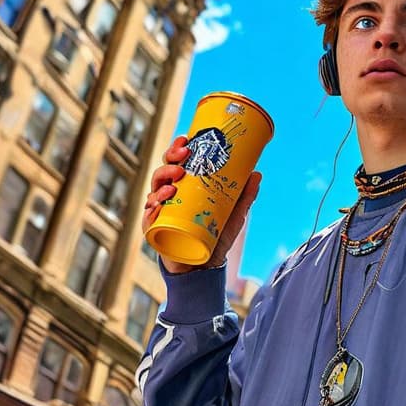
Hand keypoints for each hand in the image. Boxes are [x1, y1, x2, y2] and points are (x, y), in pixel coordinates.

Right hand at [142, 135, 261, 274]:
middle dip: (170, 160)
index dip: (177, 149)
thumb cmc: (216, 237)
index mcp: (186, 189)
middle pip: (163, 172)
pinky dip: (151, 209)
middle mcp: (170, 197)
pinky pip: (148, 217)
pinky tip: (158, 204)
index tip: (185, 139)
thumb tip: (257, 173)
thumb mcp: (234, 214)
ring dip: (162, 181)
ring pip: (154, 190)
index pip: (177, 163)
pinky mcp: (155, 231)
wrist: (207, 267)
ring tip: (175, 182)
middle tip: (184, 156)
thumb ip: (245, 195)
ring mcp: (161, 213)